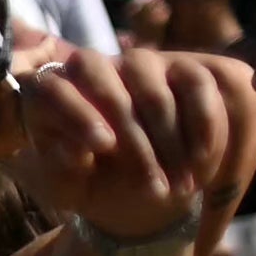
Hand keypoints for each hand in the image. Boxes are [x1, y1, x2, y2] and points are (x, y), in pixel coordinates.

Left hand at [0, 39, 255, 248]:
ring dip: (171, 142)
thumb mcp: (67, 189)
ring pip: (156, 93)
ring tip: (181, 186)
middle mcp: (95, 69)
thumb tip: (71, 149)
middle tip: (152, 186)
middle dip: (135, 141)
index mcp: (51, 94)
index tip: (103, 147)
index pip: (56, 88)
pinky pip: (197, 85)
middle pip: (111, 90)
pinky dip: (203, 124)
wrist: (138, 189)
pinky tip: (201, 158)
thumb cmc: (90, 186)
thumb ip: (60, 172)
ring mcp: (141, 65)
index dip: (80, 114)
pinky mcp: (183, 68)